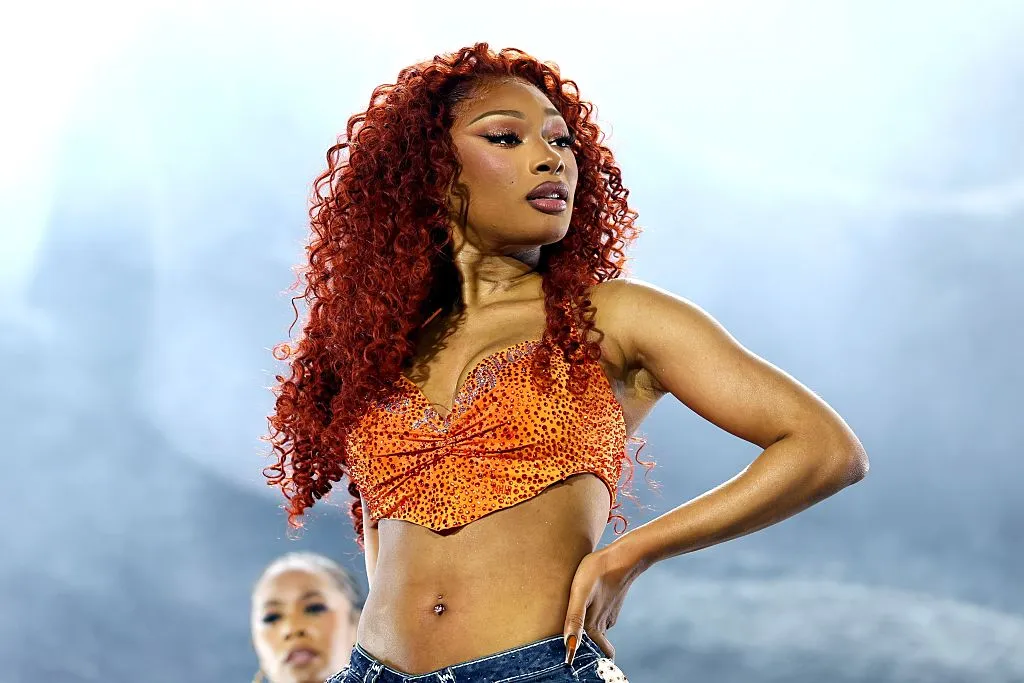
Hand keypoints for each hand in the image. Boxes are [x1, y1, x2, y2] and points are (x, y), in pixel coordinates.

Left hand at [562, 541, 646, 664]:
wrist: (622, 556)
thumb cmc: (597, 572)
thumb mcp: (579, 593)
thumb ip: (574, 619)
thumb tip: (569, 647)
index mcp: (594, 626)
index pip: (590, 653)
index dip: (580, 658)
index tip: (571, 663)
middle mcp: (603, 624)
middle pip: (595, 646)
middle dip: (585, 650)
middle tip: (573, 650)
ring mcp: (609, 615)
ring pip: (598, 632)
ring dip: (588, 635)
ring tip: (574, 633)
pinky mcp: (611, 604)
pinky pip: (601, 619)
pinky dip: (594, 621)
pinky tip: (586, 611)